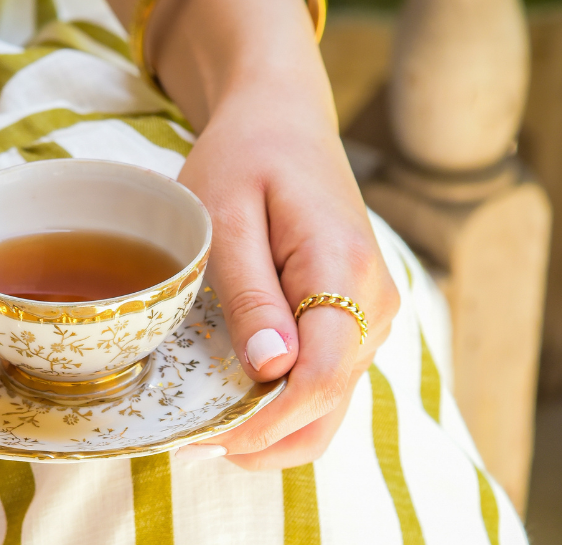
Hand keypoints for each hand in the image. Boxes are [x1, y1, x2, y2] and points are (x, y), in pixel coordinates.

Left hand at [175, 72, 399, 468]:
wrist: (283, 122)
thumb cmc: (246, 157)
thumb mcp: (226, 214)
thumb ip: (251, 292)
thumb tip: (272, 370)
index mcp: (344, 271)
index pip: (320, 378)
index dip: (264, 421)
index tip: (204, 436)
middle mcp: (374, 304)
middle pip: (328, 405)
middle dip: (262, 436)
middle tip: (188, 438)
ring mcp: (370, 315)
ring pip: (330, 404)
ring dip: (271, 427)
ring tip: (202, 425)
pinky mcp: (354, 319)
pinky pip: (326, 381)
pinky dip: (283, 405)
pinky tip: (232, 398)